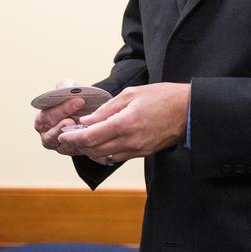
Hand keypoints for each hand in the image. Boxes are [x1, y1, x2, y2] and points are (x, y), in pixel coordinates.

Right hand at [34, 77, 89, 155]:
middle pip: (52, 133)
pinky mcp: (72, 152)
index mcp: (41, 120)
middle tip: (76, 119)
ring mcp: (59, 146)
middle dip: (64, 125)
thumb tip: (68, 88)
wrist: (84, 111)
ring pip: (64, 146)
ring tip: (83, 130)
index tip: (79, 101)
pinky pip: (77, 151)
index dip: (62, 109)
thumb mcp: (66, 88)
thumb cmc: (71, 100)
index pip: (47, 116)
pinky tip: (93, 138)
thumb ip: (65, 86)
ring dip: (73, 139)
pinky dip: (84, 146)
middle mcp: (47, 136)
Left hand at [56, 82, 189, 164]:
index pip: (91, 136)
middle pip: (94, 150)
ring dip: (89, 150)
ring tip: (78, 140)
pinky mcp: (142, 153)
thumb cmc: (161, 97)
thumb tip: (86, 121)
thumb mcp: (130, 94)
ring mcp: (137, 150)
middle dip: (77, 145)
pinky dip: (103, 152)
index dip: (73, 137)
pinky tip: (97, 144)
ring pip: (104, 156)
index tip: (62, 135)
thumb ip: (106, 110)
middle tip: (65, 139)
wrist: (189, 111)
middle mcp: (130, 141)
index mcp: (125, 124)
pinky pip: (116, 157)